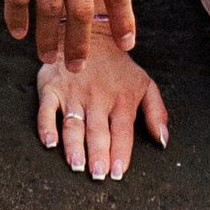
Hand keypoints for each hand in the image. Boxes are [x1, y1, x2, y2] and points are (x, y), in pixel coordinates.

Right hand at [38, 30, 168, 179]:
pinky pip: (46, 110)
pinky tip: (50, 143)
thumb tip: (163, 141)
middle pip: (98, 130)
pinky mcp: (51, 88)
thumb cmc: (119, 68)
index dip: (121, 152)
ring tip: (77, 165)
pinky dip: (46, 127)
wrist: (90, 35)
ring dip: (74, 145)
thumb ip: (156, 113)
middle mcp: (97, 97)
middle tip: (98, 175)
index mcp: (121, 98)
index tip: (119, 173)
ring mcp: (73, 93)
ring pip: (73, 124)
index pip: (122, 130)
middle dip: (98, 153)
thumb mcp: (145, 84)